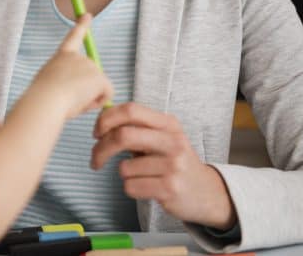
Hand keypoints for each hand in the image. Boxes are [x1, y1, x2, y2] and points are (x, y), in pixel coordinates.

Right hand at [35, 13, 113, 118]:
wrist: (46, 100)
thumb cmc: (42, 98)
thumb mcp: (50, 83)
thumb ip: (64, 81)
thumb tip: (78, 94)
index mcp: (61, 56)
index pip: (73, 38)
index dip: (81, 26)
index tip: (87, 15)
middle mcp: (78, 57)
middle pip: (90, 77)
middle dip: (84, 91)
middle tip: (67, 99)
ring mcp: (90, 65)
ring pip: (96, 89)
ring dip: (87, 99)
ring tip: (70, 101)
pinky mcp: (100, 78)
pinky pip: (106, 96)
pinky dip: (96, 103)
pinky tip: (82, 103)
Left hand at [91, 102, 235, 229]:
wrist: (207, 192)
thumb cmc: (174, 162)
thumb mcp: (162, 137)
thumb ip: (136, 127)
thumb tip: (101, 122)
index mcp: (168, 123)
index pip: (131, 110)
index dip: (106, 119)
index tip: (96, 133)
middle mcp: (172, 141)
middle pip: (123, 136)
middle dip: (101, 149)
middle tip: (95, 160)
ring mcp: (173, 165)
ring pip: (124, 167)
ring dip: (123, 174)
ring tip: (140, 176)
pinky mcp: (170, 188)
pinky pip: (131, 186)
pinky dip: (131, 188)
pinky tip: (146, 187)